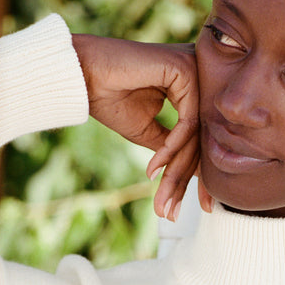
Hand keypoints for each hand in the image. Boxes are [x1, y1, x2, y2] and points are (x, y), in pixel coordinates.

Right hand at [72, 34, 211, 219]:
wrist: (80, 72)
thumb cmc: (109, 98)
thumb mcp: (149, 132)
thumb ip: (174, 147)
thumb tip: (197, 175)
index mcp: (193, 88)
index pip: (204, 137)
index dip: (200, 176)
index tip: (202, 207)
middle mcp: (201, 77)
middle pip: (202, 137)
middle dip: (186, 181)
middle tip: (174, 213)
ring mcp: (196, 71)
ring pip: (196, 134)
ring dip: (174, 171)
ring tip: (161, 199)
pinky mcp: (185, 70)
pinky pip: (187, 121)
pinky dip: (171, 148)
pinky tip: (153, 168)